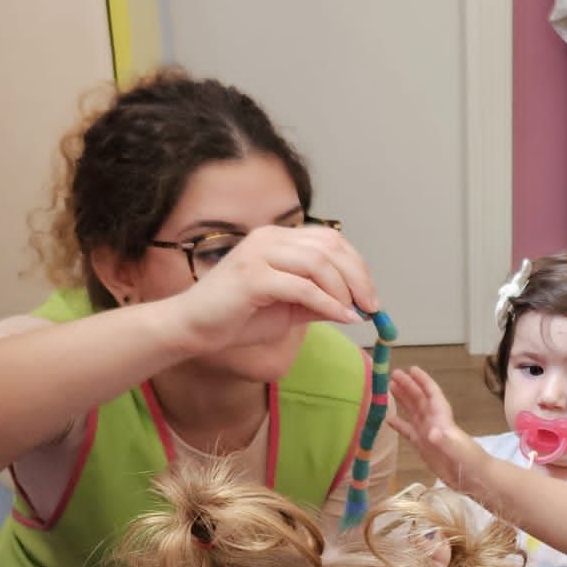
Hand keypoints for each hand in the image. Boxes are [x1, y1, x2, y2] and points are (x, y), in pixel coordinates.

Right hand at [166, 225, 380, 357]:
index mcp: (277, 238)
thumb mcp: (289, 307)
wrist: (194, 328)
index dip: (357, 265)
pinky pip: (303, 287)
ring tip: (356, 313)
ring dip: (345, 291)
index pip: (329, 240)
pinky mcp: (253, 277)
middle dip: (358, 277)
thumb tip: (357, 306)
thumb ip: (319, 300)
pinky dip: (328, 303)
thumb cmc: (237, 317)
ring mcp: (259, 254)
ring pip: (319, 264)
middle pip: (330, 248)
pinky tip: (342, 318)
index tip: (370, 295)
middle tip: (373, 305)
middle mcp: (269, 238)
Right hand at [388, 366, 483, 487]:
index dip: (422, 381)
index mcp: (443, 419)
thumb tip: (431, 432)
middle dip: (408, 386)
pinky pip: (408, 431)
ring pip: (413, 412)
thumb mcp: (459, 451)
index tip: (411, 369)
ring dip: (403, 400)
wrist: (474, 479)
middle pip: (419, 399)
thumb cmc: (471, 462)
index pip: (432, 394)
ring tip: (389, 388)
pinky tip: (387, 419)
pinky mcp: (423, 446)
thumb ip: (445, 442)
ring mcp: (428, 434)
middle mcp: (434, 422)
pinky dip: (399, 424)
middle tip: (393, 373)